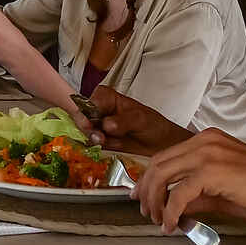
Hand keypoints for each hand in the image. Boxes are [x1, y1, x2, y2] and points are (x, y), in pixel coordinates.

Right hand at [78, 85, 193, 156]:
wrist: (163, 145)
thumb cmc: (154, 126)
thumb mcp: (140, 119)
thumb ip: (123, 121)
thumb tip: (106, 125)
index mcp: (107, 97)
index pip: (88, 103)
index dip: (86, 114)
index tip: (90, 125)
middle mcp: (100, 110)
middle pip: (82, 118)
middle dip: (89, 129)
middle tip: (100, 138)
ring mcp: (99, 126)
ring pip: (85, 132)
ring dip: (94, 139)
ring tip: (108, 142)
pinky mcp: (101, 141)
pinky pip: (91, 144)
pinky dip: (97, 147)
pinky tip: (109, 146)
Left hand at [132, 129, 245, 231]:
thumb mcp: (224, 193)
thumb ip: (198, 196)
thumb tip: (176, 207)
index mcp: (208, 141)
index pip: (166, 156)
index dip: (149, 178)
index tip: (141, 195)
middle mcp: (204, 141)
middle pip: (158, 164)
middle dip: (146, 190)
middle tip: (144, 211)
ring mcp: (207, 153)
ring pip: (163, 175)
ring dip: (154, 201)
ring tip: (157, 220)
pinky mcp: (212, 171)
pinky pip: (179, 193)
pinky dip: (170, 211)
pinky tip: (171, 225)